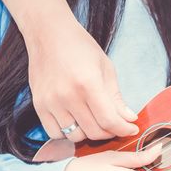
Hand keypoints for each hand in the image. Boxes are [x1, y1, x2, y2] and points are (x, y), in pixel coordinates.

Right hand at [25, 18, 138, 141]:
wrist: (48, 33)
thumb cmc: (80, 47)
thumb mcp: (106, 68)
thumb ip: (117, 98)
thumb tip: (129, 119)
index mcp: (88, 84)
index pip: (109, 120)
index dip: (124, 129)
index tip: (131, 129)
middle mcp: (67, 96)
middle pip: (93, 132)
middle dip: (110, 132)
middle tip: (115, 125)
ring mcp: (50, 102)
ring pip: (75, 136)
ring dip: (89, 134)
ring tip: (95, 121)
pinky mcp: (38, 105)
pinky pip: (55, 133)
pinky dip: (68, 133)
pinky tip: (76, 122)